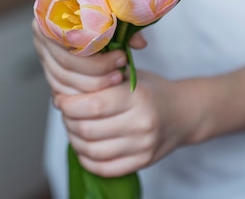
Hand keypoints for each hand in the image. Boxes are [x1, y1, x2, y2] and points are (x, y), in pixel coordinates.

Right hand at [32, 19, 147, 96]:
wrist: (90, 13)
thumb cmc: (99, 8)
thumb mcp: (112, 10)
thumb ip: (124, 22)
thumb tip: (139, 43)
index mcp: (50, 13)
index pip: (69, 40)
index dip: (96, 51)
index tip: (122, 56)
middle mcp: (42, 35)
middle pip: (66, 63)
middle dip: (97, 72)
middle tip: (121, 71)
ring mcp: (44, 54)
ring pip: (64, 79)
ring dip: (93, 85)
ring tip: (117, 79)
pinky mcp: (49, 69)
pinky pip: (63, 89)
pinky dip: (84, 92)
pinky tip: (104, 89)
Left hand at [55, 71, 204, 177]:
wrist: (184, 113)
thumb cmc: (150, 91)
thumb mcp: (129, 75)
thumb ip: (99, 81)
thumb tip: (62, 90)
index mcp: (137, 96)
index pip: (92, 104)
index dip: (68, 104)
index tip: (60, 99)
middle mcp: (141, 122)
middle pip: (87, 128)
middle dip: (68, 121)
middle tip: (66, 113)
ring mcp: (143, 145)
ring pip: (91, 150)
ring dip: (74, 139)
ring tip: (74, 128)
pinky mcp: (142, 162)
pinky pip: (103, 168)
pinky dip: (86, 158)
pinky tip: (85, 146)